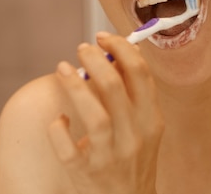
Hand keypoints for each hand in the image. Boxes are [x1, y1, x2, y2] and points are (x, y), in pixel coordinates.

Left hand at [48, 32, 163, 193]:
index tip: (103, 37)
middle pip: (115, 88)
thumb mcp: (143, 126)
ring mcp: (111, 157)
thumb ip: (133, 94)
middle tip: (81, 48)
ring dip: (75, 87)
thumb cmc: (133, 157)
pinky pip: (69, 149)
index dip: (121, 49)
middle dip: (95, 60)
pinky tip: (59, 119)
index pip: (140, 74)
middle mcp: (134, 137)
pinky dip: (59, 130)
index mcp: (151, 120)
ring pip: (95, 116)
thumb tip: (117, 53)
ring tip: (63, 68)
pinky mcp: (87, 174)